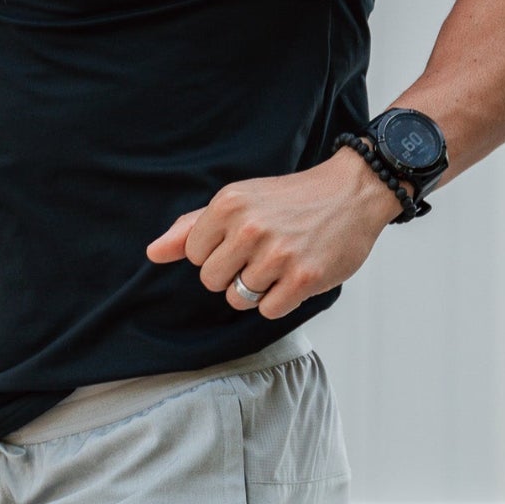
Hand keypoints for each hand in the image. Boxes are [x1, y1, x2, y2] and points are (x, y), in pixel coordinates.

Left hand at [146, 146, 402, 319]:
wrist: (352, 192)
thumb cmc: (290, 200)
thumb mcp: (238, 201)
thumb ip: (191, 227)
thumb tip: (152, 254)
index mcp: (228, 204)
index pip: (192, 256)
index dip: (216, 253)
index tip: (242, 238)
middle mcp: (249, 228)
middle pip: (211, 281)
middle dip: (233, 274)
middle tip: (263, 252)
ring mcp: (277, 255)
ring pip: (238, 299)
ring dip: (258, 288)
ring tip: (281, 262)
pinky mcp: (303, 279)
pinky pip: (267, 311)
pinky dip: (279, 300)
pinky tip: (295, 276)